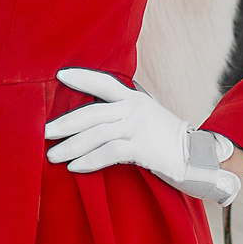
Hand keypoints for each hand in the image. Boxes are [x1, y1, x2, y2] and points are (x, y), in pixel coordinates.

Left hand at [44, 68, 239, 206]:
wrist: (199, 157)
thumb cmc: (167, 140)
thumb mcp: (146, 118)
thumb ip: (123, 113)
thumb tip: (92, 119)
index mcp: (134, 98)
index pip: (103, 82)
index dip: (82, 77)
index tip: (59, 75)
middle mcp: (134, 108)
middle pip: (92, 112)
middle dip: (65, 123)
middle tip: (43, 132)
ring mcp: (139, 127)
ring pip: (96, 134)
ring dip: (71, 146)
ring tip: (53, 155)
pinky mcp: (143, 148)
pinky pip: (109, 153)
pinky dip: (90, 161)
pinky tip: (75, 167)